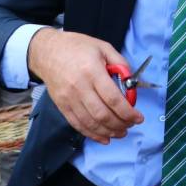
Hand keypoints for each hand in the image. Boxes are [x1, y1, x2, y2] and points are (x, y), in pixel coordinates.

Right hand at [27, 28, 143, 143]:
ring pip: (90, 123)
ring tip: (121, 133)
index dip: (128, 112)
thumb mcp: (103, 47)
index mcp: (92, 71)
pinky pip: (77, 124)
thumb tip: (131, 82)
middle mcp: (79, 87)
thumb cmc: (77, 47)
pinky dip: (92, 134)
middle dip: (120, 124)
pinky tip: (104, 138)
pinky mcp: (61, 106)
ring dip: (108, 132)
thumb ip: (120, 63)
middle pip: (102, 114)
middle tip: (131, 125)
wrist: (47, 51)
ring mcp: (68, 98)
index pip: (113, 98)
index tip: (138, 117)